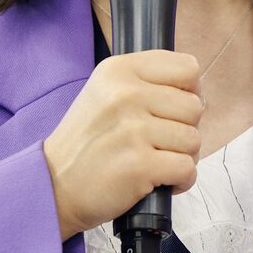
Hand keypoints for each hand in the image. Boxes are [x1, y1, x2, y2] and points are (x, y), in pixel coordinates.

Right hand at [42, 51, 202, 240]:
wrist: (54, 184)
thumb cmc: (87, 141)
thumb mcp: (106, 92)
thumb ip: (147, 83)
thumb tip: (198, 93)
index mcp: (120, 70)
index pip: (187, 68)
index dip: (188, 92)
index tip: (171, 110)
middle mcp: (126, 94)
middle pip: (194, 107)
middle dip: (184, 129)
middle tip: (157, 143)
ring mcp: (133, 129)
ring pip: (193, 140)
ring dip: (181, 157)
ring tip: (154, 161)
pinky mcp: (139, 164)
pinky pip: (187, 169)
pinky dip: (179, 181)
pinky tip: (158, 180)